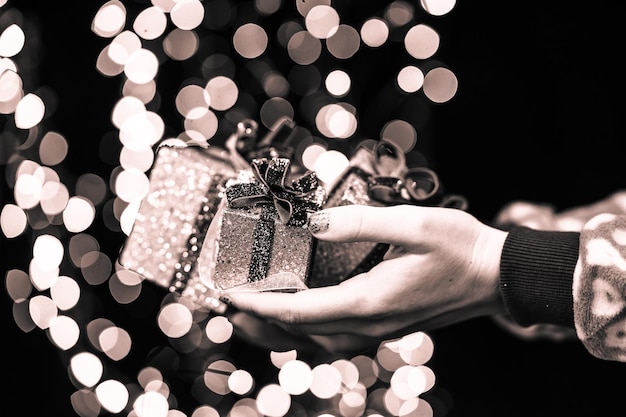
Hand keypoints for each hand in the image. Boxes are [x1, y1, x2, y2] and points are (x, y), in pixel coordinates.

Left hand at [222, 204, 508, 351]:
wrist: (494, 276)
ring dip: (278, 332)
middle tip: (229, 307)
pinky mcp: (383, 327)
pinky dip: (304, 332)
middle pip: (299, 335)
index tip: (231, 295)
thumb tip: (314, 223)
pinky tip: (297, 318)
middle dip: (259, 323)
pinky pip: (332, 338)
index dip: (260, 305)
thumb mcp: (411, 224)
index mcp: (369, 301)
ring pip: (314, 342)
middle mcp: (368, 324)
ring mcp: (376, 331)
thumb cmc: (459, 248)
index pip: (299, 312)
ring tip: (252, 315)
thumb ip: (358, 222)